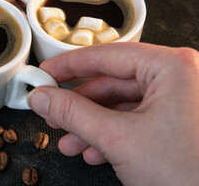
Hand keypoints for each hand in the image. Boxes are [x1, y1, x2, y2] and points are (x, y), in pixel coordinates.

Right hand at [28, 42, 198, 184]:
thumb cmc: (189, 175)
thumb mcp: (119, 139)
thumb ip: (74, 114)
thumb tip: (44, 97)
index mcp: (172, 68)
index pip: (106, 56)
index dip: (69, 65)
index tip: (46, 72)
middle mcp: (179, 78)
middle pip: (111, 81)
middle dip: (78, 103)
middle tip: (52, 109)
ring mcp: (179, 101)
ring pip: (120, 104)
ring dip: (90, 124)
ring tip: (69, 139)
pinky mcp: (176, 123)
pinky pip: (134, 120)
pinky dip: (110, 135)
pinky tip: (93, 150)